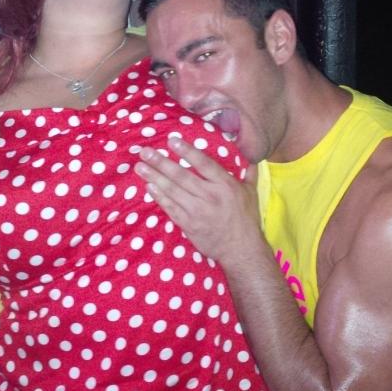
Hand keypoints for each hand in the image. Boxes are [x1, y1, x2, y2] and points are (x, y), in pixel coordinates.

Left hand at [134, 136, 263, 267]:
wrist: (241, 250)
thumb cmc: (246, 219)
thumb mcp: (252, 193)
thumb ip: (249, 173)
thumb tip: (251, 157)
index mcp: (225, 185)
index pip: (203, 164)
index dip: (186, 151)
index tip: (171, 140)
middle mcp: (210, 196)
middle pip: (181, 176)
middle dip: (161, 162)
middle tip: (145, 152)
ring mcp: (197, 211)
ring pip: (172, 191)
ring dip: (154, 177)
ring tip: (139, 167)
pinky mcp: (188, 224)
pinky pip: (170, 208)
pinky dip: (159, 197)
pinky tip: (149, 187)